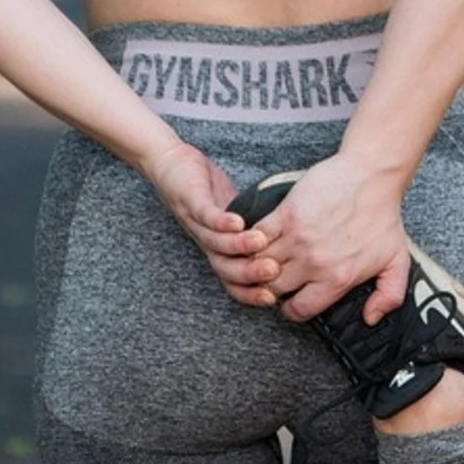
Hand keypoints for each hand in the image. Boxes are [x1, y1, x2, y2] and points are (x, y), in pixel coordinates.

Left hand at [140, 138, 280, 307]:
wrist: (171, 165)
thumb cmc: (208, 191)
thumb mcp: (237, 215)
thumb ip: (258, 229)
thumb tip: (291, 242)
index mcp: (219, 250)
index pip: (234, 283)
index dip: (251, 294)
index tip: (276, 298)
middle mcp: (207, 243)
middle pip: (226, 269)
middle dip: (250, 274)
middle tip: (273, 271)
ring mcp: (197, 224)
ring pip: (217, 243)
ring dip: (239, 245)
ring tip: (260, 241)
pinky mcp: (191, 202)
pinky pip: (206, 215)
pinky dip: (221, 220)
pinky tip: (238, 220)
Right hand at [246, 154, 410, 325]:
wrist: (371, 175)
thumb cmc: (382, 214)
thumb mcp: (397, 261)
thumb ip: (389, 296)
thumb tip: (370, 318)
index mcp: (337, 278)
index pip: (299, 309)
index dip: (293, 308)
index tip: (292, 300)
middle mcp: (314, 262)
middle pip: (275, 287)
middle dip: (273, 287)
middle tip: (278, 279)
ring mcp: (297, 237)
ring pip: (261, 263)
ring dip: (260, 264)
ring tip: (267, 260)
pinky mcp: (286, 213)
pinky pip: (258, 236)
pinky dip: (254, 240)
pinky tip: (261, 240)